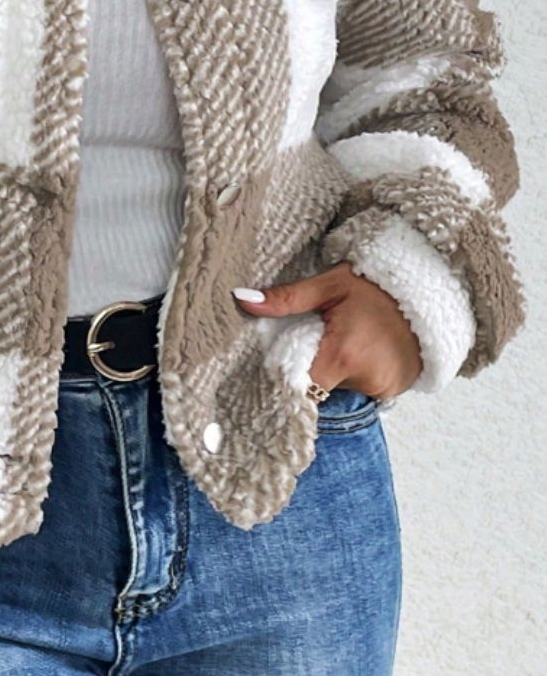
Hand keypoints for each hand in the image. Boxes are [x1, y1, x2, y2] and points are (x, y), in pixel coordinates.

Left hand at [232, 262, 422, 399]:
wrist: (432, 287)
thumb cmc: (377, 284)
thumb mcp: (330, 284)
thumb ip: (286, 298)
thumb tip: (242, 300)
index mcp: (342, 355)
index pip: (299, 388)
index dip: (285, 382)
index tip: (277, 370)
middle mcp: (366, 379)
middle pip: (319, 391)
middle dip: (311, 371)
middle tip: (317, 341)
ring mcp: (384, 389)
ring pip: (340, 391)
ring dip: (334, 373)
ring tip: (346, 341)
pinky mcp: (395, 390)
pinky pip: (362, 390)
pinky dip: (355, 375)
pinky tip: (363, 350)